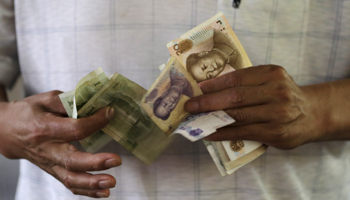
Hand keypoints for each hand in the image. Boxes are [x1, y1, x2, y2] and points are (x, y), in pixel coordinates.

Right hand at [0, 90, 120, 197]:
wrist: (6, 131)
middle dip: (95, 163)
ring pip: (70, 179)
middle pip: (72, 161)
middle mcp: (47, 150)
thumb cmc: (28, 113)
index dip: (95, 122)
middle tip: (116, 160)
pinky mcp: (54, 171)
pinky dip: (87, 191)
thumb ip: (68, 102)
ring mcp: (50, 164)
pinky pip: (70, 185)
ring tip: (111, 182)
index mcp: (45, 129)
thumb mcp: (45, 99)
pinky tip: (104, 192)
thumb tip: (93, 105)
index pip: (74, 129)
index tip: (109, 113)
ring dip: (92, 183)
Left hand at [185, 65, 329, 148]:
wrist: (312, 114)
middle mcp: (277, 92)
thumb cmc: (282, 95)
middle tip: (191, 106)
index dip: (215, 84)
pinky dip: (224, 133)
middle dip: (208, 102)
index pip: (237, 78)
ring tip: (196, 120)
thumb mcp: (270, 80)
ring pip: (238, 116)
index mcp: (272, 74)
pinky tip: (210, 133)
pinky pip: (243, 133)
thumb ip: (246, 82)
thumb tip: (209, 89)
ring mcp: (277, 114)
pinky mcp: (275, 133)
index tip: (198, 89)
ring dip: (213, 119)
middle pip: (235, 97)